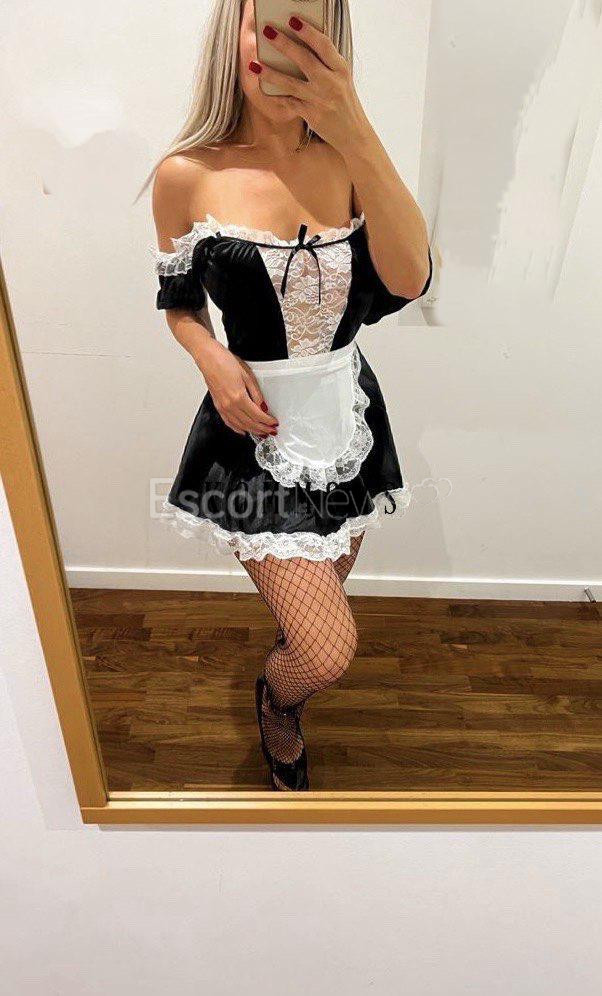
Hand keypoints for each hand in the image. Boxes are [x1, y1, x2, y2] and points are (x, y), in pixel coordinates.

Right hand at [194, 339, 278, 437]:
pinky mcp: (218, 406)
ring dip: (252, 430)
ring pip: (240, 425)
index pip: (257, 416)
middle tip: (271, 430)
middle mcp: (229, 405)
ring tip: (261, 432)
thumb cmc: (225, 362)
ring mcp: (222, 407)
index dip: (267, 421)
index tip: (274, 423)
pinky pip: (228, 422)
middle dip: (262, 429)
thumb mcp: (247, 375)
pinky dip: (237, 428)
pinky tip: (243, 430)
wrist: (208, 358)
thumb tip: (263, 407)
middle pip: (249, 423)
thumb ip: (256, 394)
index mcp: (239, 397)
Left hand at [253, 16, 370, 153]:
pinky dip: (276, 96)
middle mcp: (331, 83)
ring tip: (255, 64)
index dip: (308, 31)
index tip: (293, 19)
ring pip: (291, 83)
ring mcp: (320, 100)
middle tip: (267, 31)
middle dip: (284, 44)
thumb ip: (327, 63)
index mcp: (340, 69)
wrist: (354, 133)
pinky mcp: (311, 115)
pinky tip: (262, 88)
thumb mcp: (342, 79)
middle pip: (304, 59)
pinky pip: (289, 103)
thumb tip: (303, 45)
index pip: (323, 45)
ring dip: (271, 73)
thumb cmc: (345, 102)